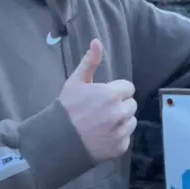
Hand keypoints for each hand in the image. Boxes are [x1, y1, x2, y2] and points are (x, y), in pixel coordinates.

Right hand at [59, 39, 136, 160]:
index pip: (128, 88)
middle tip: (102, 111)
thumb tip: (97, 41)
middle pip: (131, 104)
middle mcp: (120, 113)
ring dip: (121, 121)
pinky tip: (103, 137)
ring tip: (102, 124)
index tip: (104, 96)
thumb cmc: (67, 108)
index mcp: (112, 94)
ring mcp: (121, 131)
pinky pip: (126, 138)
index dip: (117, 91)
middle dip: (120, 105)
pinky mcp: (120, 147)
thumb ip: (90, 61)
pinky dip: (117, 137)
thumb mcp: (76, 81)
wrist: (58, 140)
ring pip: (131, 121)